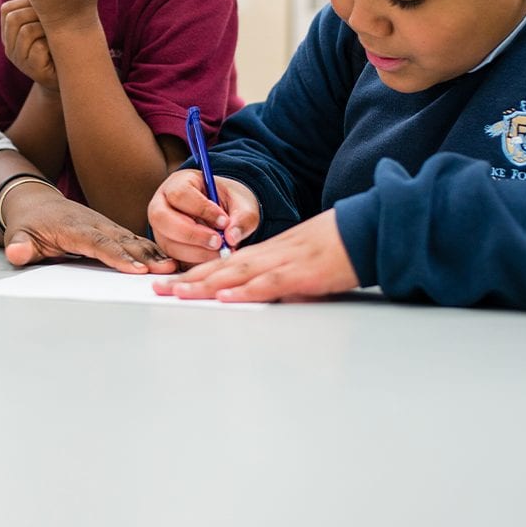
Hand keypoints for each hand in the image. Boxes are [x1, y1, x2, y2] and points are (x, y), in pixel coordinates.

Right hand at [0, 0, 57, 90]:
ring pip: (27, 31)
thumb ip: (39, 8)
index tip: (46, 8)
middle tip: (54, 19)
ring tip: (57, 33)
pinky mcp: (33, 70)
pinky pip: (39, 47)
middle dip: (37, 13)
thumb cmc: (58, 44)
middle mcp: (9, 47)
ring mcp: (20, 60)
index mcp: (9, 34)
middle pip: (14, 18)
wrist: (69, 76)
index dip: (27, 3)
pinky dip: (52, 43)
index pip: (7, 9)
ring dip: (46, 28)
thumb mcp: (45, 23)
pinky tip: (58, 48)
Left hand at [0, 182, 175, 274]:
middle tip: (165, 269)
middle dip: (144, 255)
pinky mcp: (110, 228)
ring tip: (173, 266)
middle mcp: (92, 223)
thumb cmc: (28, 223)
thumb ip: (19, 245)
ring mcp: (103, 224)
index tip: (135, 270)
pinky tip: (166, 260)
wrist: (35, 202)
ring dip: (152, 252)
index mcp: (72, 227)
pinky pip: (132, 238)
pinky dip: (150, 249)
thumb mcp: (18, 234)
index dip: (117, 256)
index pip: (97, 243)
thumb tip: (16, 252)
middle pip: (121, 240)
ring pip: (130, 238)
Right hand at [147, 169, 259, 265]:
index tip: (224, 221)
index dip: (201, 209)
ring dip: (195, 251)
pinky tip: (211, 257)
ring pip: (167, 241)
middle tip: (218, 242)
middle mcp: (161, 203)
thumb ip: (242, 218)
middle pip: (162, 218)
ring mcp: (160, 226)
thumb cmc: (230, 203)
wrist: (224, 212)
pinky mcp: (165, 245)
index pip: (181, 194)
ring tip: (220, 252)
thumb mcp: (242, 204)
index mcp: (179, 182)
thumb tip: (231, 238)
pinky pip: (173, 257)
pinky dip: (193, 261)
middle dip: (192, 234)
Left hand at [152, 210, 357, 302]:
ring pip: (236, 275)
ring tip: (179, 294)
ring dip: (206, 285)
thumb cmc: (336, 246)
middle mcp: (268, 255)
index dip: (196, 274)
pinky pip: (269, 284)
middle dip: (188, 280)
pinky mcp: (302, 274)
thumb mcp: (299, 261)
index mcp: (267, 252)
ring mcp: (283, 263)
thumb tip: (258, 295)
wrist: (366, 229)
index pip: (223, 264)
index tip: (172, 283)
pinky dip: (246, 291)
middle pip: (221, 268)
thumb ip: (278, 277)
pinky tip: (227, 297)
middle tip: (159, 289)